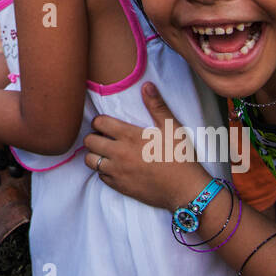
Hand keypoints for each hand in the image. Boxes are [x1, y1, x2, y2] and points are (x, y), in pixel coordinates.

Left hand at [82, 82, 210, 210]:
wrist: (185, 190)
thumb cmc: (180, 156)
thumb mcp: (172, 128)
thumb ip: (157, 106)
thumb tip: (147, 85)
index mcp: (130, 136)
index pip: (99, 123)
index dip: (100, 121)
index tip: (107, 124)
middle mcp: (119, 153)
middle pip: (89, 141)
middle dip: (94, 136)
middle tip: (105, 137)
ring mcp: (117, 172)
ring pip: (90, 161)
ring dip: (95, 154)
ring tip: (107, 152)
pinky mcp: (120, 186)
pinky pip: (100, 176)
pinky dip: (104, 171)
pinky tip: (116, 167)